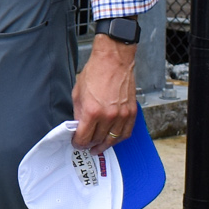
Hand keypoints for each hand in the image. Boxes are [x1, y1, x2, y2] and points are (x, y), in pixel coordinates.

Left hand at [72, 35, 136, 151]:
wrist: (113, 60)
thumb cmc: (95, 72)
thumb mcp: (78, 93)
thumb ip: (78, 113)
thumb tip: (79, 126)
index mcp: (92, 111)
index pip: (84, 137)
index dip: (78, 143)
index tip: (76, 143)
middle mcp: (108, 116)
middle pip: (98, 140)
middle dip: (90, 144)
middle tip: (86, 146)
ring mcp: (122, 115)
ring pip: (113, 139)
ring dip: (104, 145)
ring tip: (98, 147)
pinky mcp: (131, 112)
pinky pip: (126, 132)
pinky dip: (119, 138)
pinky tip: (113, 140)